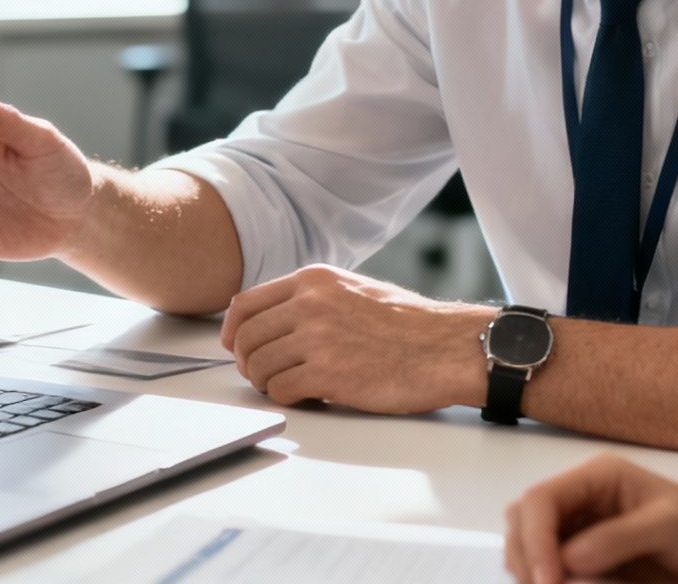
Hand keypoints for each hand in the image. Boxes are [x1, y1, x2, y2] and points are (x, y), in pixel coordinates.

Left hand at [218, 264, 489, 414]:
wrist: (444, 347)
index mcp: (313, 280)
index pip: (246, 303)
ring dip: (266, 383)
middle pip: (246, 337)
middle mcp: (309, 304)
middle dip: (247, 362)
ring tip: (287, 387)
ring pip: (259, 366)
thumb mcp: (352, 289)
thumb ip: (310, 297)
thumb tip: (269, 318)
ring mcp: (317, 339)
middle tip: (262, 375)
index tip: (235, 346)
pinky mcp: (328, 374)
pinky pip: (281, 390)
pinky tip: (307, 396)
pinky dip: (286, 398)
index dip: (233, 330)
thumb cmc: (407, 324)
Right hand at [503, 454, 677, 583]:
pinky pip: (552, 572)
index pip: (540, 501)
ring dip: (532, 572)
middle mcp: (581, 502)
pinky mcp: (589, 564)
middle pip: (522, 522)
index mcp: (596, 478)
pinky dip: (548, 582)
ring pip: (528, 549)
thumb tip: (566, 559)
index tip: (549, 581)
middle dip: (526, 558)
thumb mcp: (670, 526)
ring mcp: (582, 533)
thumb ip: (617, 539)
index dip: (534, 540)